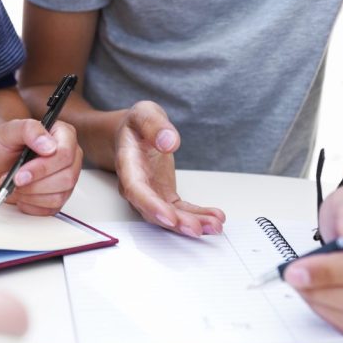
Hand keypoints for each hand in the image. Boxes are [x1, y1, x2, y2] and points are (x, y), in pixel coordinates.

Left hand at [0, 118, 82, 214]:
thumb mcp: (8, 131)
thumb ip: (29, 130)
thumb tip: (49, 145)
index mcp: (62, 134)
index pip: (65, 154)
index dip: (44, 167)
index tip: (21, 173)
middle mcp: (68, 155)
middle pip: (66, 177)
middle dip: (35, 183)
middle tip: (14, 179)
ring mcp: (65, 176)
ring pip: (60, 195)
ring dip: (32, 194)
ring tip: (15, 185)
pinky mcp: (58, 195)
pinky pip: (52, 208)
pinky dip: (32, 205)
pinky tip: (21, 194)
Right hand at [114, 101, 224, 235]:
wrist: (135, 131)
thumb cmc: (137, 123)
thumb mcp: (144, 113)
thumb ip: (154, 125)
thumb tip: (169, 142)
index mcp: (127, 164)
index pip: (135, 190)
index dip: (151, 206)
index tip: (170, 217)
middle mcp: (136, 185)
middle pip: (152, 211)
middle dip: (175, 223)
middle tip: (198, 229)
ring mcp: (151, 192)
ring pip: (168, 215)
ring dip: (191, 223)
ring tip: (215, 225)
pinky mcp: (165, 195)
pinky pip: (181, 210)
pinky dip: (198, 215)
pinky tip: (215, 217)